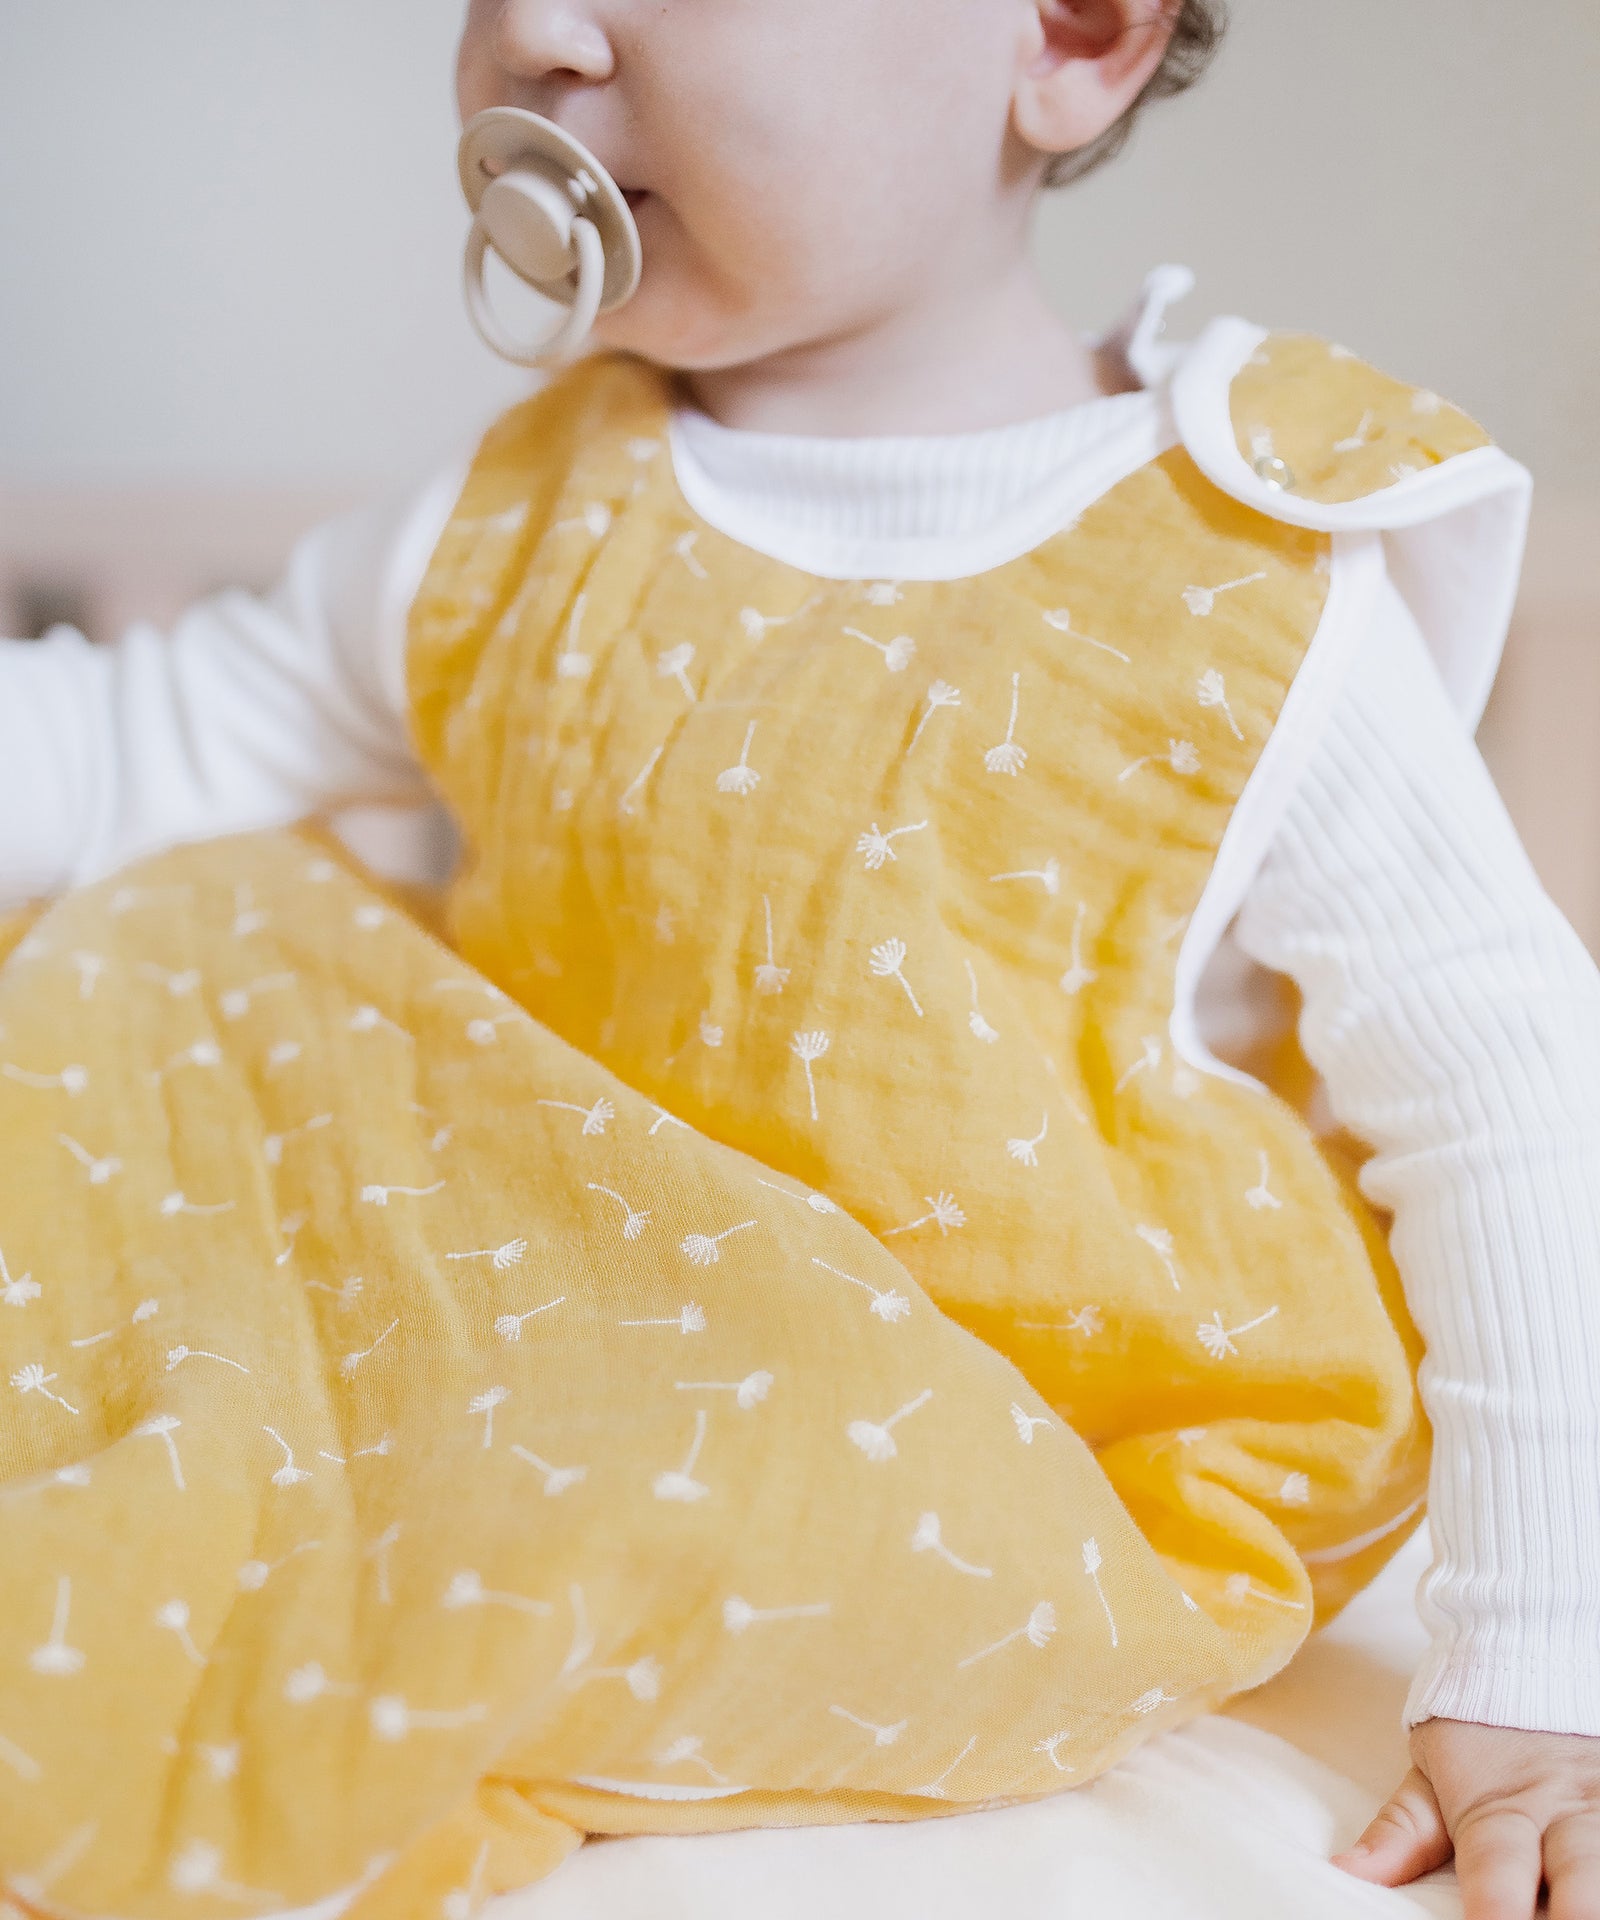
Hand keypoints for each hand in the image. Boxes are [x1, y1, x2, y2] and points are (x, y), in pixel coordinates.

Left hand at [1334, 1718, 1599, 1918]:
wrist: (1529, 1657)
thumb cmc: (1474, 1731)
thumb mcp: (1431, 1774)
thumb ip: (1400, 1830)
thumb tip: (1348, 1874)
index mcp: (1501, 1807)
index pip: (1496, 1865)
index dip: (1497, 1907)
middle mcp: (1563, 1809)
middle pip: (1578, 1870)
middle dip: (1575, 1913)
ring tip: (1593, 1916)